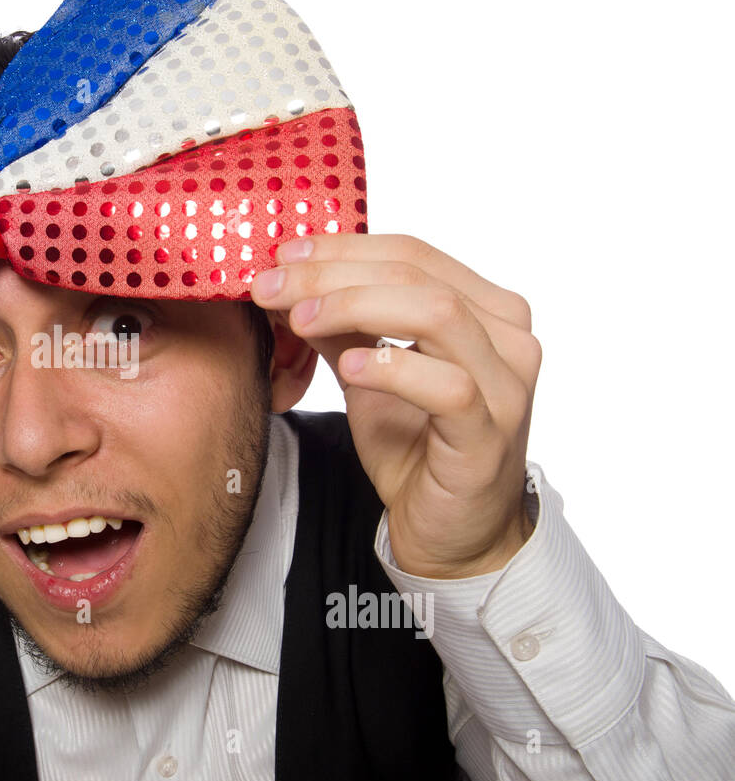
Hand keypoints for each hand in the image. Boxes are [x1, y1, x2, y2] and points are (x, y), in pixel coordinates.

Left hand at [252, 234, 540, 578]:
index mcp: (486, 310)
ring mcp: (506, 385)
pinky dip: (391, 367)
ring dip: (355, 307)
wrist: (451, 532)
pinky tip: (348, 368)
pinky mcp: (490, 434)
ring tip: (300, 319)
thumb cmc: (418, 447)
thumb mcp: (368, 373)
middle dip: (333, 274)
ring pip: (436, 314)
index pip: (412, 253)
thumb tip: (287, 282)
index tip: (281, 254)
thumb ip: (342, 326)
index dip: (342, 247)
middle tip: (272, 285)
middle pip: (416, 275)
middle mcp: (508, 338)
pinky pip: (446, 385)